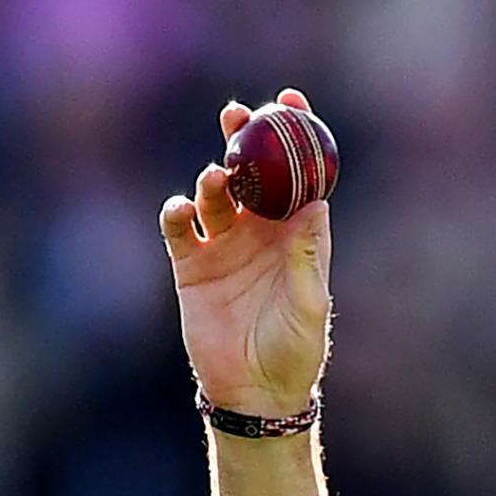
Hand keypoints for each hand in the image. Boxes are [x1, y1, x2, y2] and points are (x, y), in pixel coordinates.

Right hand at [159, 88, 331, 419]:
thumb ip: (308, 255)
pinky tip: (183, 209)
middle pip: (250, 174)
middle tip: (240, 116)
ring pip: (213, 194)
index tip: (292, 103)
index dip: (295, 138)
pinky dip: (177, 213)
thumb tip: (318, 203)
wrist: (256, 391)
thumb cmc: (295, 351)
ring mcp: (223, 246)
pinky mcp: (191, 266)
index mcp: (296, 236)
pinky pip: (178, 229)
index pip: (297, 177)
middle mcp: (259, 233)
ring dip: (212, 177)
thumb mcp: (310, 304)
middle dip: (244, 140)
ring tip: (216, 176)